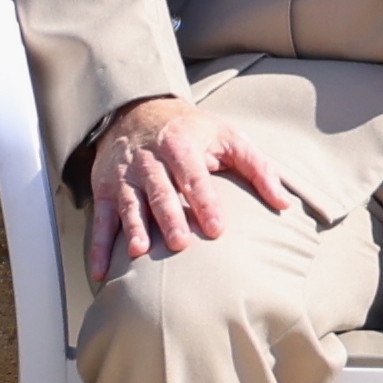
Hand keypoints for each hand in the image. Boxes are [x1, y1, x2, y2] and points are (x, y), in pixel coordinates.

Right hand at [81, 91, 312, 273]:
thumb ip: (258, 168)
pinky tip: (101, 272)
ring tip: (138, 252)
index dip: (205, 201)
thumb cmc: (192, 132)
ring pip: (129, 203)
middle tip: (180, 243)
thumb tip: (284, 203)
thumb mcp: (228, 137)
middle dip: (168, 216)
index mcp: (181, 145)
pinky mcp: (105, 189)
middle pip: (160, 190)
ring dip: (132, 227)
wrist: (137, 110)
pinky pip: (101, 219)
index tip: (217, 228)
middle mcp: (149, 159)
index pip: (194, 175)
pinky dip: (99, 246)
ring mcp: (125, 176)